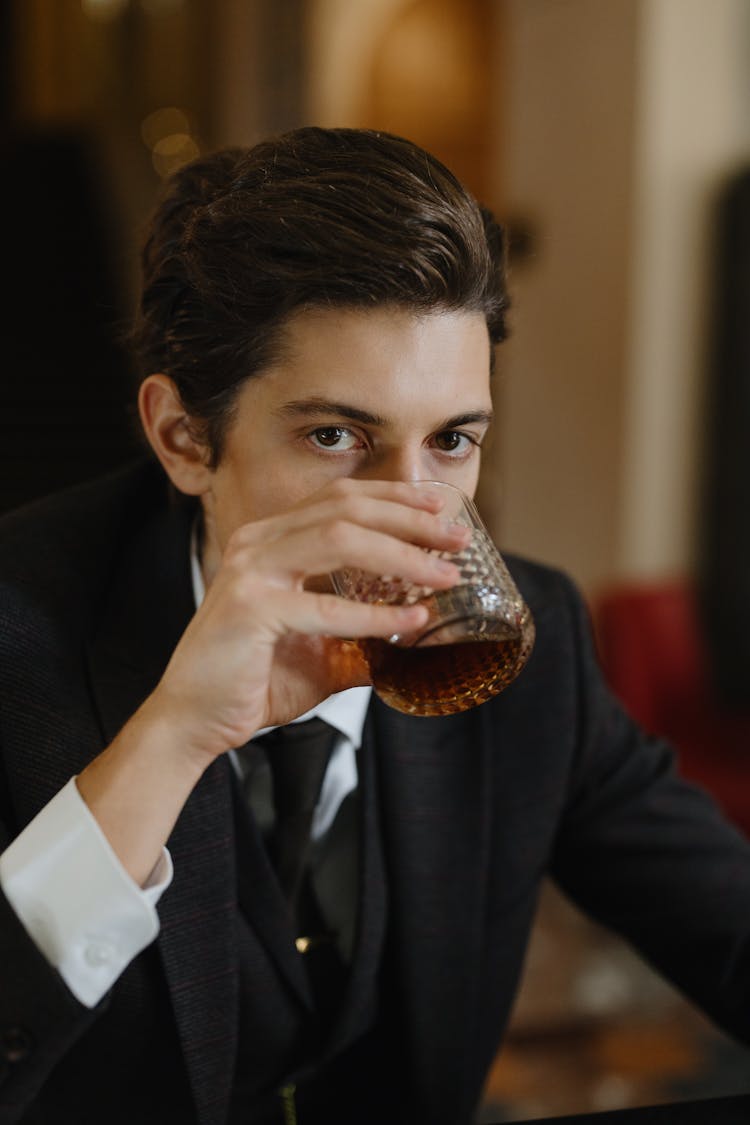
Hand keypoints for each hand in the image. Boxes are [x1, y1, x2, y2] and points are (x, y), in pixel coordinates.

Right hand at [150, 478, 469, 760]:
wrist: (194, 721)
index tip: (442, 510)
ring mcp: (251, 571)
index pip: (340, 498)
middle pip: (346, 507)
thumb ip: (363, 634)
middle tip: (458, 539)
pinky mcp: (250, 609)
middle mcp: (258, 542)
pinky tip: (412, 621)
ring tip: (445, 575)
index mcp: (271, 539)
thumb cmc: (254, 681)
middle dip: (410, 519)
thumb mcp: (322, 650)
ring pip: (340, 539)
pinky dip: (375, 614)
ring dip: (402, 555)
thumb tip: (418, 635)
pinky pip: (326, 606)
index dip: (394, 498)